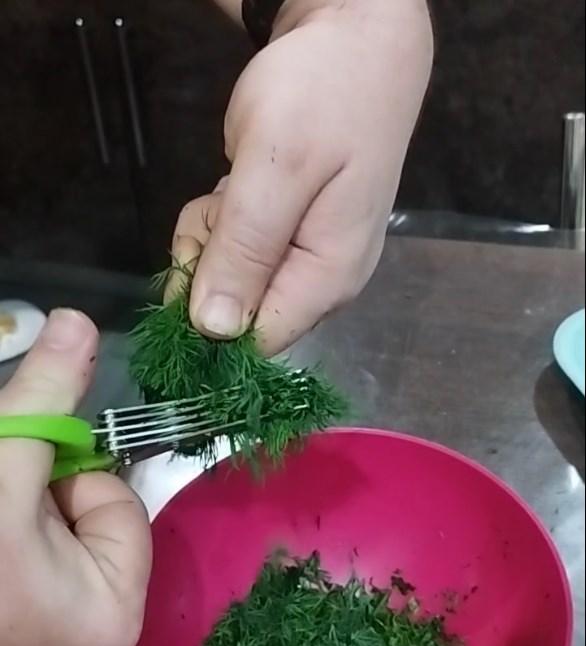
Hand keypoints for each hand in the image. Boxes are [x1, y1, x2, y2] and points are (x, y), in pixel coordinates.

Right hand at [0, 310, 150, 645]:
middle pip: (83, 525)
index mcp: (116, 608)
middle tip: (0, 521)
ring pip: (51, 549)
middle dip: (33, 505)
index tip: (15, 495)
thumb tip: (78, 323)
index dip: (62, 479)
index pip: (113, 500)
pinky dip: (10, 558)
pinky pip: (33, 581)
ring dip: (14, 525)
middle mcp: (102, 641)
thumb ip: (42, 404)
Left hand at [172, 0, 432, 355]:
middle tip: (219, 207)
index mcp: (327, 278)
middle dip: (206, 267)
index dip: (211, 321)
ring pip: (226, 282)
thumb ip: (245, 252)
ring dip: (207, 238)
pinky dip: (216, 223)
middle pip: (237, 314)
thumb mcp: (276, 167)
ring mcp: (301, 257)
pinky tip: (229, 188)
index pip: (258, 343)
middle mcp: (317, 280)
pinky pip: (231, 251)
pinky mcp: (284, 235)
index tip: (192, 269)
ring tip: (229, 187)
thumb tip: (215, 332)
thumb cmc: (325, 94)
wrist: (357, 36)